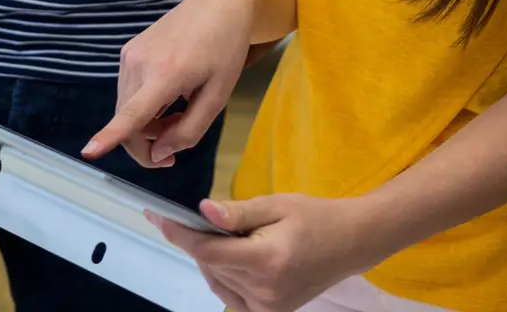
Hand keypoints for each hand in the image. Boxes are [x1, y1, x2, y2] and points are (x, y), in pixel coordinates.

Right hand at [84, 0, 257, 167]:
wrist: (216, 4)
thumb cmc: (224, 50)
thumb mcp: (219, 96)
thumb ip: (190, 130)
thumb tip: (158, 154)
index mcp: (167, 74)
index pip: (134, 113)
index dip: (110, 135)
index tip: (88, 152)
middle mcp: (140, 63)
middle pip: (128, 120)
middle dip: (147, 144)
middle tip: (176, 147)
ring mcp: (130, 55)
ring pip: (126, 109)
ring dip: (147, 125)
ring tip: (179, 112)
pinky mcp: (127, 51)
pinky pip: (128, 92)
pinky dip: (144, 106)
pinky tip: (169, 95)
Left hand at [154, 195, 383, 311]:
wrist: (351, 243)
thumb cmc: (315, 217)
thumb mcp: (277, 204)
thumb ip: (238, 211)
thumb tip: (202, 211)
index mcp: (267, 260)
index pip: (207, 250)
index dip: (178, 233)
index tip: (155, 215)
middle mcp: (265, 291)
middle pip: (211, 264)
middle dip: (201, 240)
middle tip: (212, 218)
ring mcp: (268, 308)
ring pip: (217, 280)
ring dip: (213, 258)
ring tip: (236, 237)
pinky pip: (230, 296)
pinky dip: (223, 276)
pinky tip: (236, 258)